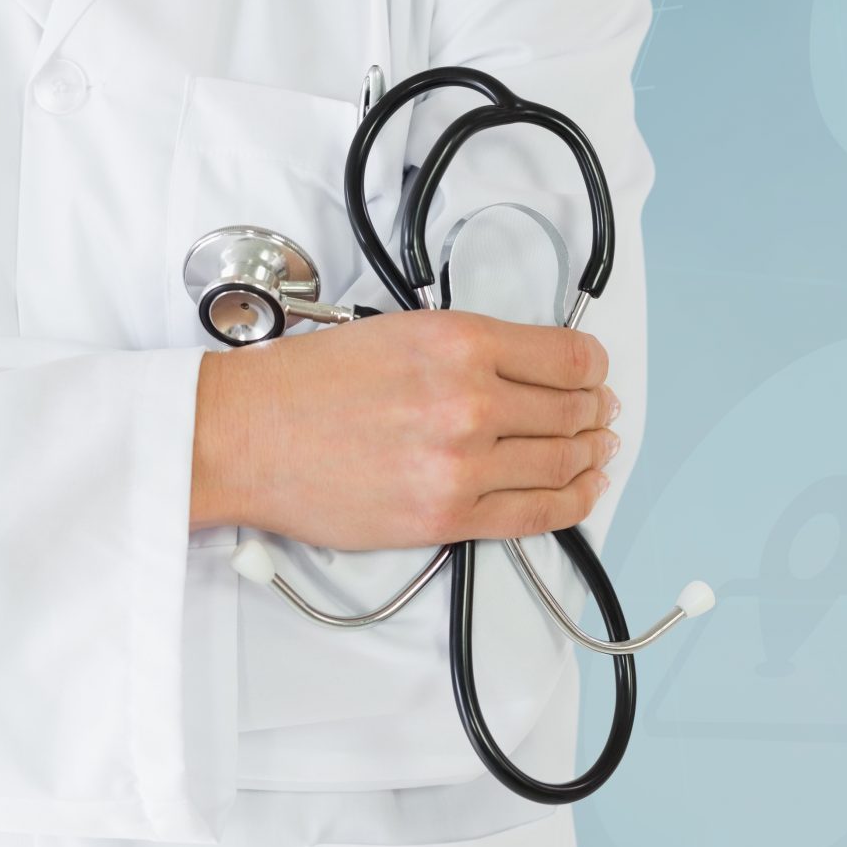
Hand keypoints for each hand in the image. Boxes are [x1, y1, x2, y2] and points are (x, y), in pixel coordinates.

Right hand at [191, 310, 620, 547]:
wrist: (246, 436)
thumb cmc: (309, 384)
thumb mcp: (404, 330)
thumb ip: (474, 348)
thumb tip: (533, 365)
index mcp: (461, 344)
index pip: (569, 356)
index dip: (593, 367)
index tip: (594, 373)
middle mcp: (470, 402)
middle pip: (572, 410)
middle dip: (594, 411)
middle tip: (600, 413)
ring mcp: (462, 464)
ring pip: (562, 461)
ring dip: (590, 455)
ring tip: (597, 449)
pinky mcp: (447, 516)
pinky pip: (536, 514)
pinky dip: (573, 502)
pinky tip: (585, 490)